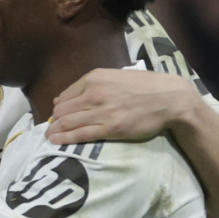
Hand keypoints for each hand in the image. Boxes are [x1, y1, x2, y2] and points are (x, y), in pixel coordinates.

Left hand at [46, 67, 203, 144]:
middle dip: (54, 120)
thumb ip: (96, 83)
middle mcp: (95, 92)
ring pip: (68, 122)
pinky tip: (55, 141)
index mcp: (96, 77)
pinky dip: (65, 138)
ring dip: (55, 130)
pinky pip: (81, 134)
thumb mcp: (118, 76)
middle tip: (50, 128)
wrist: (170, 98)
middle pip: (64, 109)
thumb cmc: (147, 86)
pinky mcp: (110, 128)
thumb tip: (74, 95)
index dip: (59, 106)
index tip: (56, 114)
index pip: (67, 94)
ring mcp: (102, 111)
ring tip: (48, 136)